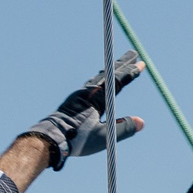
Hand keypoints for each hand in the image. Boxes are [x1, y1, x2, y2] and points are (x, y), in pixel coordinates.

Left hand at [26, 51, 146, 171]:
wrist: (51, 138)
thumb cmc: (77, 138)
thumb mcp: (104, 137)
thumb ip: (123, 129)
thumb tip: (141, 122)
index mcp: (97, 98)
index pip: (117, 81)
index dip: (130, 72)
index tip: (141, 63)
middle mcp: (88, 92)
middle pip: (109, 73)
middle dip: (123, 63)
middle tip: (134, 54)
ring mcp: (80, 94)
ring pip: (99, 77)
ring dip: (111, 69)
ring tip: (118, 64)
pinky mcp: (74, 100)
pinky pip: (91, 84)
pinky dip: (100, 78)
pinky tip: (99, 81)